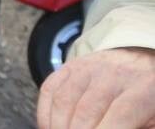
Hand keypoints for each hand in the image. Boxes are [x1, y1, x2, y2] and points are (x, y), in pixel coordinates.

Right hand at [37, 46, 154, 128]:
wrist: (138, 66)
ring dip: (59, 127)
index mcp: (143, 89)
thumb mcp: (154, 120)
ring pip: (63, 102)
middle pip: (86, 112)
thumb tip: (116, 128)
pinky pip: (49, 91)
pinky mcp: (68, 67)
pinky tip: (51, 128)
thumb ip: (142, 128)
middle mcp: (113, 73)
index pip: (119, 117)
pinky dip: (45, 115)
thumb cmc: (148, 104)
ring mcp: (87, 67)